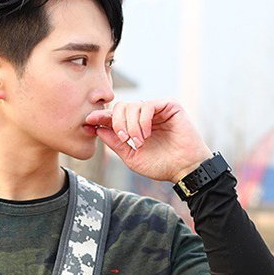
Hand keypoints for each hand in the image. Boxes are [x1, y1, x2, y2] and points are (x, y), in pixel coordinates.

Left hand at [84, 100, 213, 183]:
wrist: (184, 169)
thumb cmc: (161, 165)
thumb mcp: (131, 156)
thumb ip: (115, 143)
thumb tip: (97, 129)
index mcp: (135, 126)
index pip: (114, 116)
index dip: (101, 117)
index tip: (89, 121)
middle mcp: (145, 116)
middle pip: (120, 107)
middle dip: (117, 123)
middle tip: (124, 139)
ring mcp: (157, 110)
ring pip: (132, 106)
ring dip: (131, 126)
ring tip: (139, 142)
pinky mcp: (169, 106)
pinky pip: (147, 105)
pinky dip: (142, 120)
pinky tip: (146, 134)